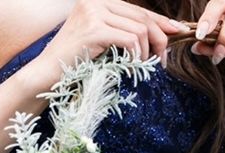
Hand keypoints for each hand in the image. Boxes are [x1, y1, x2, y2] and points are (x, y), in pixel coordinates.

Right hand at [39, 0, 189, 69]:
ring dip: (147, 52)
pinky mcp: (94, 29)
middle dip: (159, 39)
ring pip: (140, 30)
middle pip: (142, 18)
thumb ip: (125, 32)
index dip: (160, 22)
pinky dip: (136, 56)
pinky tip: (132, 67)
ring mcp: (93, 13)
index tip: (177, 32)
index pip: (137, 10)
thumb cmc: (75, 62)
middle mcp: (95, 1)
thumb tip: (160, 33)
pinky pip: (131, 40)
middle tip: (162, 60)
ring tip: (143, 66)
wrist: (47, 74)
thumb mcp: (103, 41)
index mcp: (98, 1)